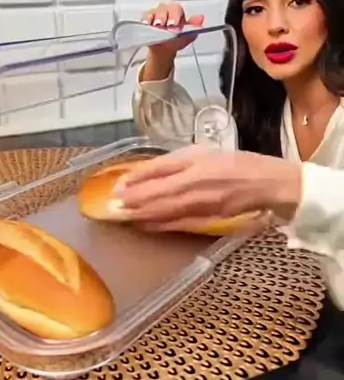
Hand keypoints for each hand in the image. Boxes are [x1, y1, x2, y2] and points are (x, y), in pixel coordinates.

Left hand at [112, 146, 302, 228]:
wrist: (268, 184)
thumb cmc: (235, 164)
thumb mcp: (203, 153)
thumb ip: (175, 162)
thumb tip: (145, 172)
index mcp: (195, 165)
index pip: (159, 172)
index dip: (137, 180)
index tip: (117, 186)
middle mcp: (197, 185)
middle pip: (158, 195)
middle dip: (133, 202)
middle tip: (111, 207)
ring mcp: (202, 205)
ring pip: (166, 212)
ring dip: (142, 215)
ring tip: (122, 217)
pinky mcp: (209, 219)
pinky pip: (179, 224)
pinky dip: (160, 225)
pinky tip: (146, 226)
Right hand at [141, 3, 204, 74]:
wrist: (164, 48)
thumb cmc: (176, 39)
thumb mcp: (187, 34)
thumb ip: (193, 26)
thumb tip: (201, 18)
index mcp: (177, 12)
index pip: (176, 9)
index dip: (175, 16)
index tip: (174, 24)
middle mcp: (166, 10)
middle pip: (164, 9)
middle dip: (164, 17)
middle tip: (164, 25)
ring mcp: (155, 14)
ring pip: (154, 12)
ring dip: (155, 18)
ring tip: (156, 25)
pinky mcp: (147, 19)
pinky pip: (145, 17)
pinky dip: (146, 20)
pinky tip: (147, 24)